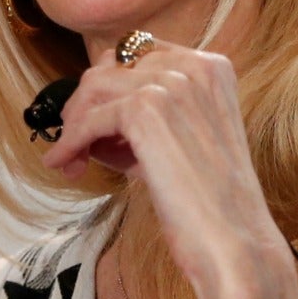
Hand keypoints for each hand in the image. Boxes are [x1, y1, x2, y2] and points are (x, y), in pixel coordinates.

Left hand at [35, 37, 282, 292]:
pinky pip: (88, 119)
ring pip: (94, 88)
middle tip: (75, 147)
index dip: (109, 89)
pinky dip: (70, 142)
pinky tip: (64, 164)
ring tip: (72, 162)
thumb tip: (92, 113)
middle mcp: (195, 66)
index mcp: (212, 68)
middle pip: (110, 67)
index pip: (137, 56)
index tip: (94, 124)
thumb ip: (151, 114)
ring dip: (74, 126)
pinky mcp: (146, 109)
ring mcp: (172, 84)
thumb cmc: (210, 203)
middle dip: (85, 106)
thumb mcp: (186, 139)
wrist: (234, 242)